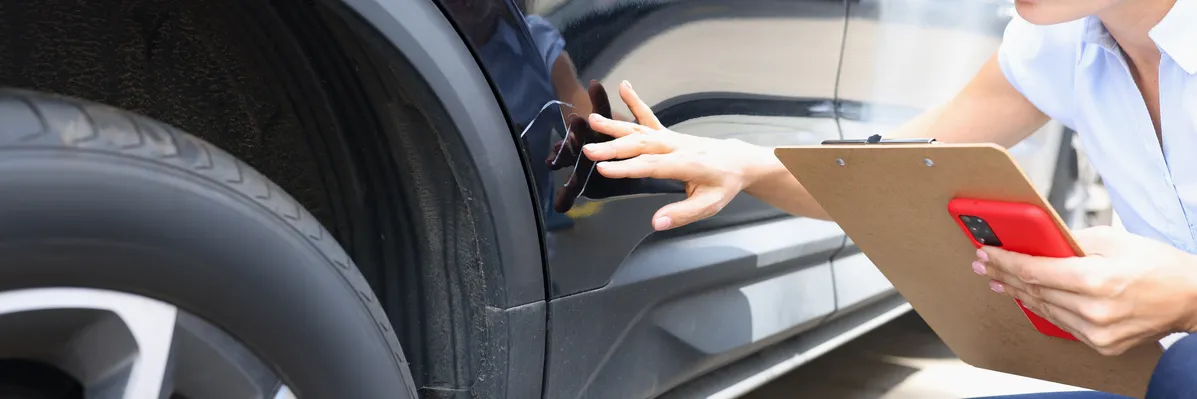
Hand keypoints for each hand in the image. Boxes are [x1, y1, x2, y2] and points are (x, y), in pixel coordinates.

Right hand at [581, 81, 767, 229]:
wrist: (738, 161)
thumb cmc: (724, 184)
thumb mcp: (709, 205)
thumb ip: (681, 214)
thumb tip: (657, 222)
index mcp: (686, 164)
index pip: (651, 166)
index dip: (626, 168)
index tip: (603, 170)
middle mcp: (675, 146)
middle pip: (640, 146)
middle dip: (613, 148)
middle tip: (589, 151)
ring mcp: (670, 138)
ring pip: (639, 131)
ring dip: (615, 126)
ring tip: (592, 120)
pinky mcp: (668, 134)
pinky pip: (648, 117)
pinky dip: (635, 102)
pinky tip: (624, 88)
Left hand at [976, 226, 1196, 355]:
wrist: (1191, 298)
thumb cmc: (1156, 264)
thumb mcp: (1112, 239)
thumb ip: (1069, 240)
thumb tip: (1035, 239)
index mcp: (1096, 280)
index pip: (1034, 271)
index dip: (1005, 261)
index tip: (986, 253)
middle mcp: (1094, 311)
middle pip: (1034, 291)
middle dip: (1005, 275)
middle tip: (983, 264)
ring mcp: (1097, 333)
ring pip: (1044, 310)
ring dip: (1018, 293)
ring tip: (998, 279)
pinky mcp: (1101, 345)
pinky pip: (1062, 324)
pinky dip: (1043, 308)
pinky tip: (1027, 297)